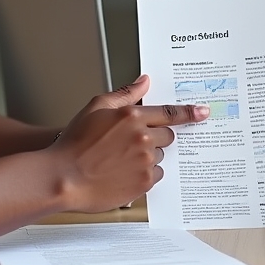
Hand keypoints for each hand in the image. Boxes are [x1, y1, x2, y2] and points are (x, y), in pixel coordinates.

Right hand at [53, 75, 208, 211]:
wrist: (62, 177)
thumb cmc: (74, 144)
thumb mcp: (96, 107)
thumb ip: (125, 94)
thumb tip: (144, 81)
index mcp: (132, 116)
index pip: (169, 113)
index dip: (188, 113)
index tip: (202, 112)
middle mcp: (143, 138)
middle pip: (167, 136)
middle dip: (155, 137)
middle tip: (130, 143)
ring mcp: (145, 161)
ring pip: (160, 156)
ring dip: (148, 156)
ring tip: (120, 159)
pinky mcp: (144, 182)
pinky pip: (156, 175)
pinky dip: (144, 174)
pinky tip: (123, 172)